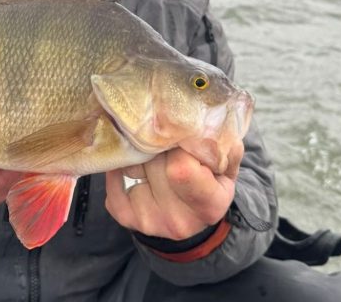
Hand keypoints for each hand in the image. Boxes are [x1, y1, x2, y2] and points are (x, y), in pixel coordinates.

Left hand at [104, 141, 242, 239]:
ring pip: (132, 166)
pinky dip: (121, 165)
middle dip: (157, 142)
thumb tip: (197, 120)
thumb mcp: (227, 164)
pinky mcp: (125, 216)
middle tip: (165, 138)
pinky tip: (135, 161)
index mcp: (208, 206)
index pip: (180, 168)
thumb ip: (219, 144)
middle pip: (154, 162)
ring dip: (139, 151)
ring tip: (152, 151)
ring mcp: (148, 220)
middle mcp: (177, 219)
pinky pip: (113, 178)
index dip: (178, 145)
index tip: (183, 137)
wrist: (192, 216)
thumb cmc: (211, 181)